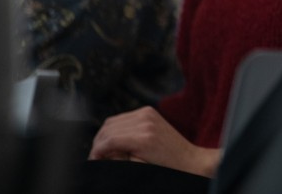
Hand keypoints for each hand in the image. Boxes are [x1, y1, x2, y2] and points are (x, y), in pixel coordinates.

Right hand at [89, 106, 220, 176]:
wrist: (189, 160)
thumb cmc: (167, 169)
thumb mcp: (139, 168)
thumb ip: (118, 159)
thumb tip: (102, 154)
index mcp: (143, 137)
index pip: (108, 141)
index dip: (96, 152)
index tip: (92, 162)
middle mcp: (145, 121)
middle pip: (107, 129)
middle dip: (98, 144)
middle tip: (96, 158)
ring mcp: (147, 113)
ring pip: (112, 121)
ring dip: (105, 135)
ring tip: (104, 150)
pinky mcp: (149, 111)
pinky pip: (123, 117)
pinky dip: (115, 128)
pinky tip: (116, 140)